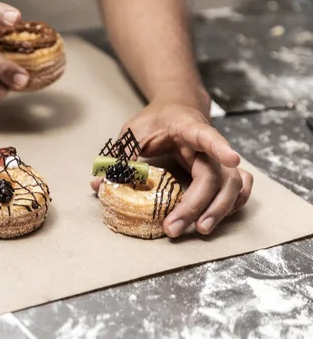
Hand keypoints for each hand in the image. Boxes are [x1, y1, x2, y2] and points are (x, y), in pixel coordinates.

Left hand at [91, 99, 253, 236]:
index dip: (219, 147)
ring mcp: (218, 158)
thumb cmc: (155, 120)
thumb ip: (120, 155)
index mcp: (187, 127)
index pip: (206, 135)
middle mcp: (208, 144)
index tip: (232, 159)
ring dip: (218, 210)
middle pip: (213, 175)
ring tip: (199, 230)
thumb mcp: (133, 131)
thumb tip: (99, 185)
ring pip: (232, 185)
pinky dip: (232, 205)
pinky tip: (217, 219)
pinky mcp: (222, 170)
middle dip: (195, 205)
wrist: (176, 108)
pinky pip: (239, 189)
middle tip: (173, 227)